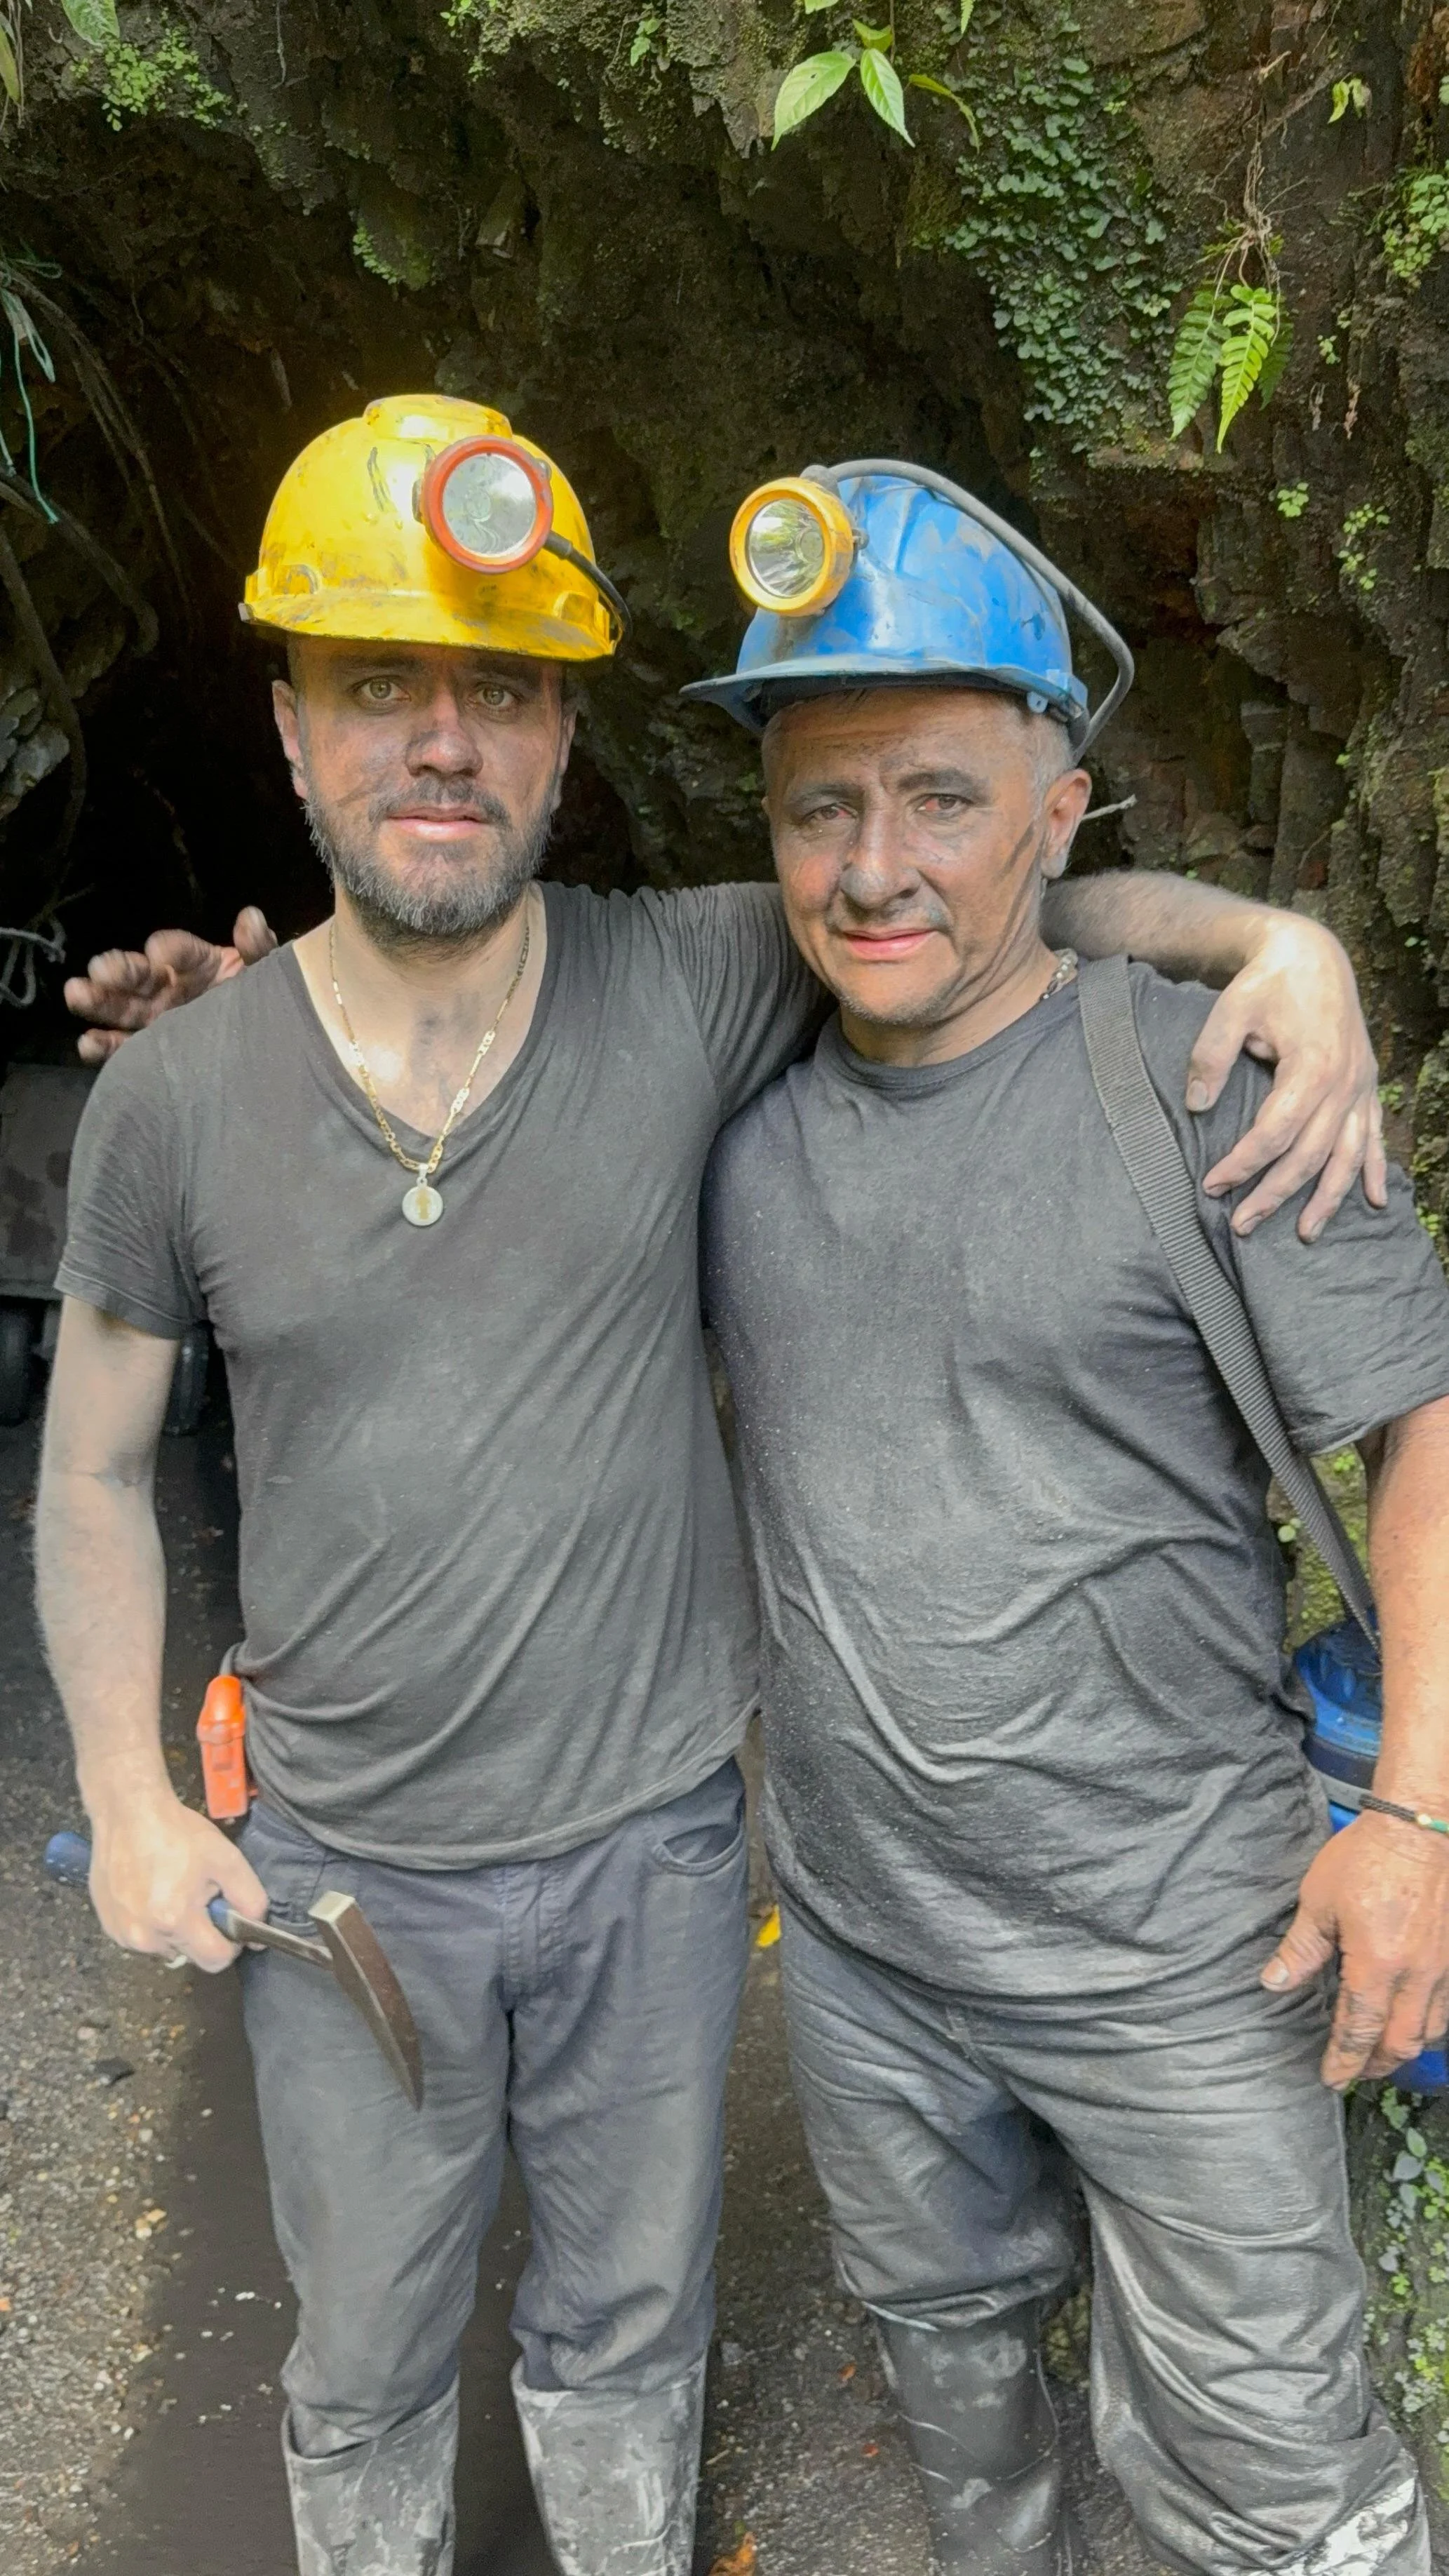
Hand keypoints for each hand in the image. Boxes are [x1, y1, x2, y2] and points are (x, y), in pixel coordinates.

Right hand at [65, 907, 277, 1064]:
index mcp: (200, 964)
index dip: (173, 948)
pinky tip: (87, 1042)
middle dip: (121, 971)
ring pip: (124, 1009)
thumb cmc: (265, 1000)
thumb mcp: (270, 974)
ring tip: (76, 993)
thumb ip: (259, 949)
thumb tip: (251, 918)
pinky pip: (124, 1049)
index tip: (159, 948)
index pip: (185, 952)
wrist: (268, 1049)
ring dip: (99, 1001)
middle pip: (143, 977)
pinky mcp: (149, 1051)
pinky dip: (104, 1046)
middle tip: (100, 968)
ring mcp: (157, 1020)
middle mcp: (171, 988)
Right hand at [88, 1790, 268, 1973]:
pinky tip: (150, 1895)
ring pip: (166, 1950)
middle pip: (191, 1957)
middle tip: (198, 1897)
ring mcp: (123, 1934)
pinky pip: (143, 1940)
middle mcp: (146, 1937)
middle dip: (202, 1934)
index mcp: (176, 1920)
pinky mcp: (109, 1927)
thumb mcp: (227, 1859)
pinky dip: (152, 1925)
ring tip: (172, 1892)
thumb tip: (255, 1938)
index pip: (215, 1961)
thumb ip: (250, 1900)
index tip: (226, 1920)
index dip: (230, 1945)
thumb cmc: (178, 1833)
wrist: (128, 1813)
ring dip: (175, 1931)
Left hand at [1184, 915, 1385, 1241]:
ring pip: (1348, 1156)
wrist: (1312, 953)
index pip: (1274, 1134)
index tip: (1212, 1185)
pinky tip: (1376, 1200)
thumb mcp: (1230, 1009)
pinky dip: (1374, 1169)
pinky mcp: (1367, 1085)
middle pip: (1310, 1155)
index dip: (1243, 1164)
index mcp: (1312, 1068)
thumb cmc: (1267, 982)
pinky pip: (1374, 1136)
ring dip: (1328, 1198)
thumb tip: (1196, 1105)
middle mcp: (1345, 1084)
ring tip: (1304, 1233)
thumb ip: (1210, 1057)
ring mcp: (1361, 1086)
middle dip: (1275, 1194)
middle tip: (1242, 1225)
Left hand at [1262, 1812, 1448, 2086]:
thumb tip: (1272, 1984)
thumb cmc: (1366, 1858)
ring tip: (1383, 2052)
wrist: (1420, 1827)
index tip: (1332, 2079)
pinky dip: (1431, 2025)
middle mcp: (1417, 1976)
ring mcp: (1444, 1968)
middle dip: (1376, 2063)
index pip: (1360, 2030)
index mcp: (1377, 1967)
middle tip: (1355, 2071)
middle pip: (1401, 2043)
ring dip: (1406, 2048)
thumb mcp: (1319, 1901)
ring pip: (1432, 2031)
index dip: (1344, 2060)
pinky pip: (1448, 2006)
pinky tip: (1416, 2020)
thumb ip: (1300, 1950)